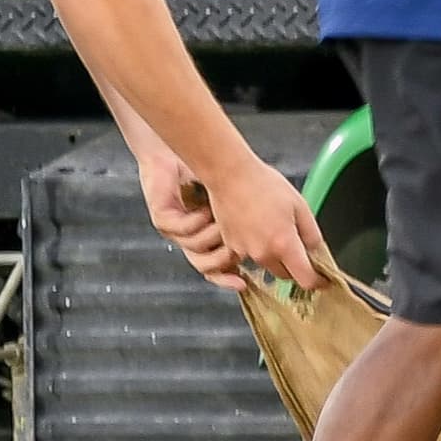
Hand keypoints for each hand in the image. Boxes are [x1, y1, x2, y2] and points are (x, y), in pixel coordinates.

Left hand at [137, 147, 235, 286]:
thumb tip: (276, 233)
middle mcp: (190, 240)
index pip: (219, 269)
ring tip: (222, 222)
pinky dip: (196, 220)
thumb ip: (245, 219)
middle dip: (222, 264)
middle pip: (205, 266)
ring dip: (211, 237)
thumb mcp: (227, 200)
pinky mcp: (163, 220)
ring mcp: (175, 232)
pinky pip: (182, 229)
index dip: (230, 279)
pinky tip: (206, 209)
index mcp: (206, 240)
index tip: (246, 283)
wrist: (168, 157)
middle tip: (237, 253)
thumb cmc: (201, 177)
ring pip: (195, 249)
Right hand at [181, 155, 334, 293]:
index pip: (305, 279)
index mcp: (284, 244)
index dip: (317, 281)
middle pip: (285, 275)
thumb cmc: (263, 185)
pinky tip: (258, 225)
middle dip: (295, 266)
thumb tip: (316, 251)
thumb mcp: (299, 204)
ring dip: (275, 255)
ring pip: (267, 264)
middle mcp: (264, 254)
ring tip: (274, 226)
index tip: (322, 280)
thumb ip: (311, 233)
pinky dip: (257, 246)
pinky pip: (250, 254)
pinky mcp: (231, 247)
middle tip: (298, 245)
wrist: (229, 175)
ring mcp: (245, 252)